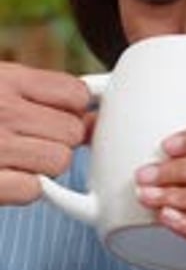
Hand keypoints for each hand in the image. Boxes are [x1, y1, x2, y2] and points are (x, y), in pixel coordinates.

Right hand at [0, 61, 90, 204]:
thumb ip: (38, 94)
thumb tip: (94, 114)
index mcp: (6, 80)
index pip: (76, 93)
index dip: (74, 110)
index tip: (56, 116)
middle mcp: (3, 110)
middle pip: (73, 131)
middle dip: (59, 140)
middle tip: (31, 141)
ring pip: (60, 161)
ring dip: (44, 166)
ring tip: (16, 158)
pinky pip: (33, 190)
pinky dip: (24, 189)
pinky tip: (5, 177)